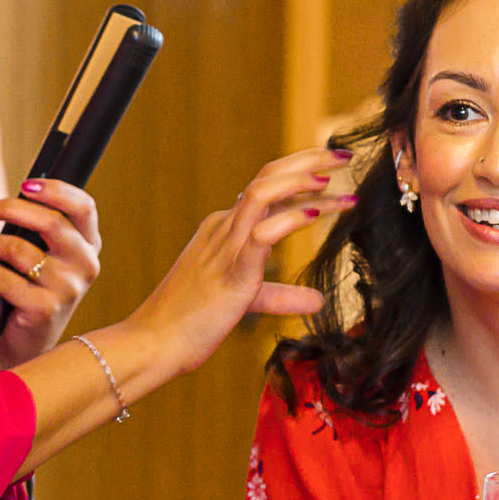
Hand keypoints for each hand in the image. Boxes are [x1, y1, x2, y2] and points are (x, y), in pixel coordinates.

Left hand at [0, 179, 101, 368]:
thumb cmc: (26, 290)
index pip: (84, 207)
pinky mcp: (46, 309)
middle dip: (11, 208)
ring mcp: (69, 289)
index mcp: (89, 246)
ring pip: (20, 248)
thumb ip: (39, 226)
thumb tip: (12, 192)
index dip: (55, 189)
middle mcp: (87, 266)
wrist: (22, 345)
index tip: (25, 185)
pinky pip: (6, 278)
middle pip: (51, 221)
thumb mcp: (43, 254)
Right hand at [125, 147, 351, 379]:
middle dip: (308, 161)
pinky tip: (315, 217)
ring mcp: (224, 247)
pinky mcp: (231, 273)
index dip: (301, 174)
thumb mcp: (245, 301)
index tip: (334, 172)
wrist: (153, 343)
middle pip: (267, 177)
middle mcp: (222, 228)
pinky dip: (289, 220)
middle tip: (345, 156)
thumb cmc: (190, 323)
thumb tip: (317, 300)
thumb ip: (281, 296)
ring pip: (262, 194)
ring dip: (301, 180)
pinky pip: (260, 236)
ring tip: (335, 180)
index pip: (267, 188)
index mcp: (222, 229)